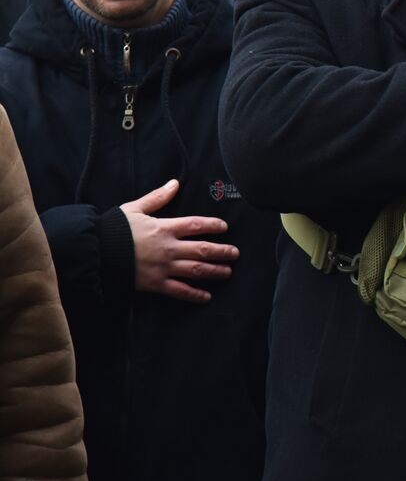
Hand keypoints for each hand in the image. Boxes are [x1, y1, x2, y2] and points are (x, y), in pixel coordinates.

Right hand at [120, 179, 237, 303]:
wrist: (93, 253)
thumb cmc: (112, 230)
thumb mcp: (134, 209)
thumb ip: (157, 198)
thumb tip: (174, 183)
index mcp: (164, 228)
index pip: (197, 225)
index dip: (214, 225)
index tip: (225, 227)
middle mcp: (168, 248)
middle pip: (203, 249)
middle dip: (222, 251)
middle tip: (235, 253)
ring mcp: (163, 267)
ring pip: (196, 270)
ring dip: (215, 271)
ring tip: (228, 272)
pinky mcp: (155, 284)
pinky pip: (179, 291)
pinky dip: (194, 294)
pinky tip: (207, 297)